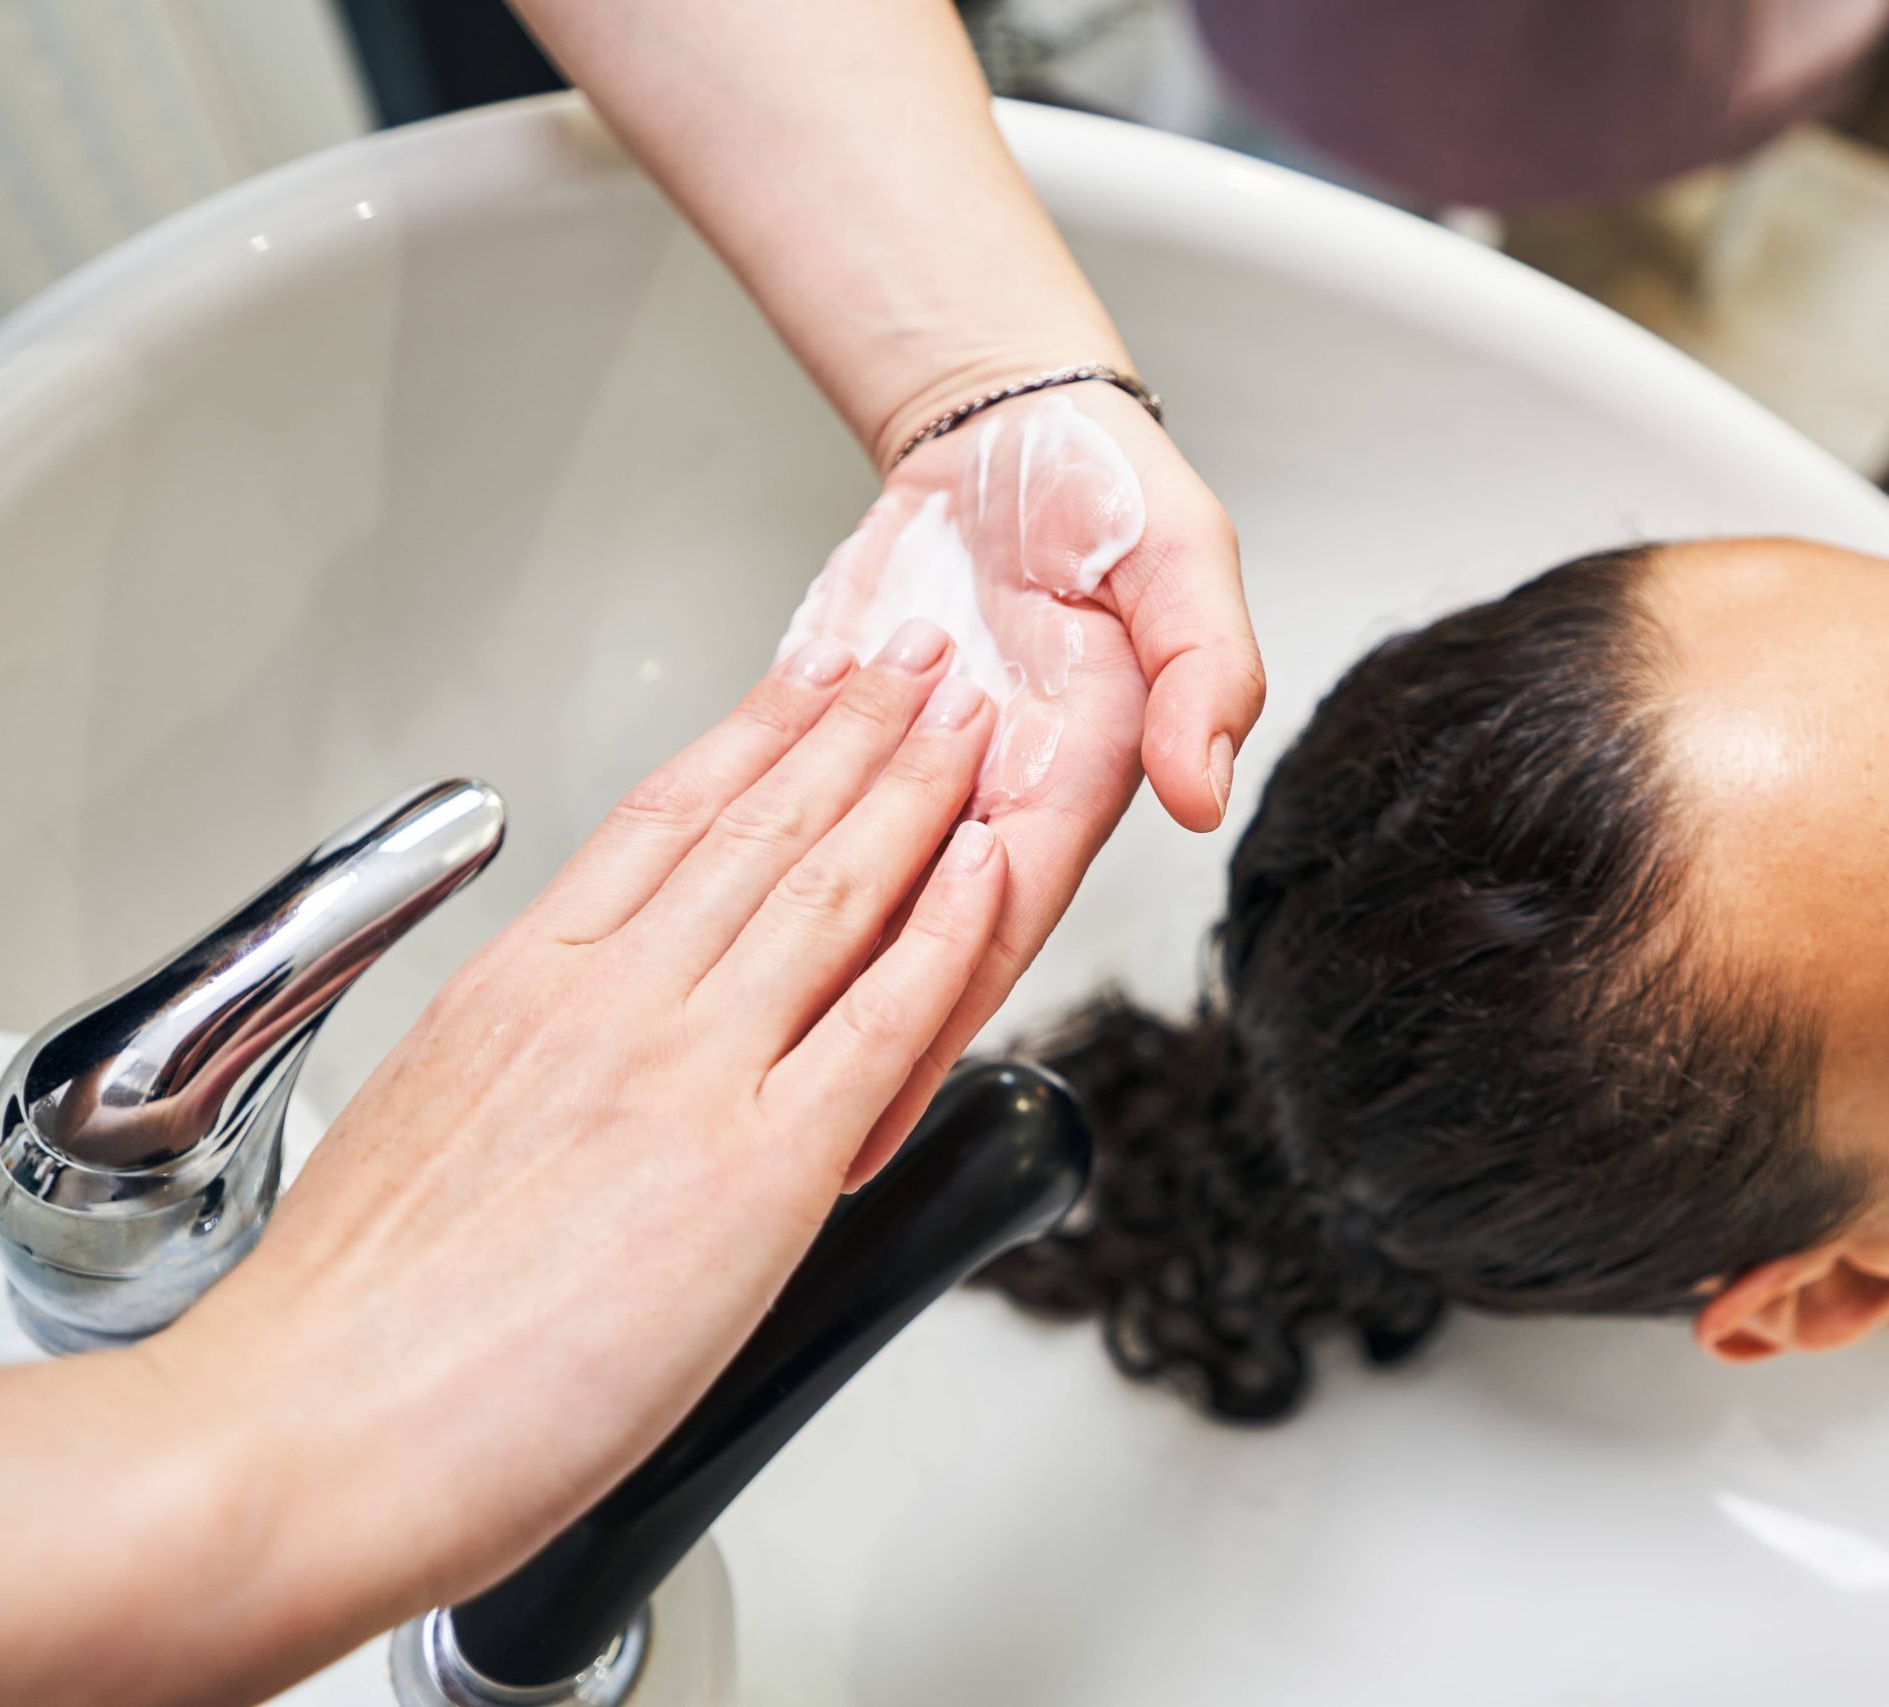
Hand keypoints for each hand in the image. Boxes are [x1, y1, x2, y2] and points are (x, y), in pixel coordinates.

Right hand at [148, 636, 1006, 1685]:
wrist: (311, 1433)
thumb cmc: (342, 1327)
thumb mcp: (413, 1126)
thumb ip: (517, 1071)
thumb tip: (562, 1076)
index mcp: (518, 985)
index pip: (661, 818)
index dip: (751, 737)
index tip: (802, 686)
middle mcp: (609, 1000)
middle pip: (760, 825)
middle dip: (853, 730)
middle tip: (914, 663)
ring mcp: (689, 1069)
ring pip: (829, 888)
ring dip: (913, 791)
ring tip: (968, 722)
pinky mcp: (760, 1163)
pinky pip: (884, 1015)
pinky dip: (948, 929)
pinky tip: (989, 870)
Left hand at [779, 386, 1263, 1179]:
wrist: (999, 430)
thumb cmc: (1098, 489)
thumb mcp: (1183, 557)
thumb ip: (1204, 670)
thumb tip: (1205, 784)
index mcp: (1070, 780)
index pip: (997, 919)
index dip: (939, 1014)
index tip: (881, 1105)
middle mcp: (984, 801)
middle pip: (911, 947)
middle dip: (849, 1051)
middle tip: (780, 1156)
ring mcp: (904, 782)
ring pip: (838, 907)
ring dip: (785, 994)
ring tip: (715, 1097)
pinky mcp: (833, 746)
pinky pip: (781, 828)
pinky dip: (737, 887)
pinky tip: (683, 958)